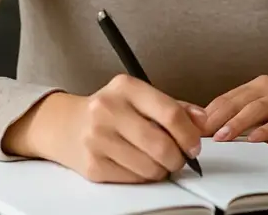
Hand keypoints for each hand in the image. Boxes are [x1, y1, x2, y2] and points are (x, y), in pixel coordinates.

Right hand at [2, 74, 205, 182]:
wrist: (64, 125)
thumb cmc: (109, 110)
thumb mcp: (139, 98)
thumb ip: (174, 106)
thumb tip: (203, 121)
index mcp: (125, 87)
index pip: (170, 112)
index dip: (189, 134)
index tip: (194, 144)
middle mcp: (108, 109)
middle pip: (161, 145)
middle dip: (178, 158)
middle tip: (180, 158)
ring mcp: (97, 138)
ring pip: (150, 167)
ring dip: (162, 170)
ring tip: (158, 162)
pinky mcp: (92, 165)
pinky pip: (133, 179)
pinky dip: (143, 177)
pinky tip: (138, 165)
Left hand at [201, 66, 267, 142]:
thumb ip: (250, 110)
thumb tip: (219, 127)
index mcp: (259, 85)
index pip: (226, 98)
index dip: (206, 113)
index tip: (189, 127)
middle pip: (236, 101)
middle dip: (214, 118)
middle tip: (196, 133)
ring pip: (257, 108)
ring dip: (237, 122)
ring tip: (221, 137)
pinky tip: (257, 138)